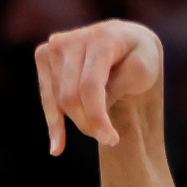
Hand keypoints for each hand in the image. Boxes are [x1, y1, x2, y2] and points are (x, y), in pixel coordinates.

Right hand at [34, 20, 162, 153]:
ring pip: (58, 100)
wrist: (126, 41)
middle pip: (71, 97)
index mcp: (102, 38)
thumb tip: (95, 107)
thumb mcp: (142, 72)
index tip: (112, 140)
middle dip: (89, 124)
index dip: (98, 118)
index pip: (89, 86)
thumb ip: (118, 86)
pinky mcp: (44, 55)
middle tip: (109, 137)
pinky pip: (46, 97)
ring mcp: (55, 45)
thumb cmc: (139, 58)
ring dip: (78, 122)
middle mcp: (74, 38)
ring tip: (97, 131)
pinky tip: (57, 147)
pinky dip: (53, 123)